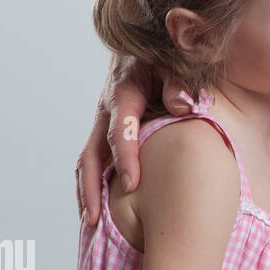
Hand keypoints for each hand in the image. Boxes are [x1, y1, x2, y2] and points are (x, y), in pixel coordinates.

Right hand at [76, 57, 190, 226]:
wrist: (142, 46)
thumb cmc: (164, 56)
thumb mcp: (175, 62)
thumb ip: (180, 82)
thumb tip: (183, 107)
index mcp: (124, 93)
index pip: (120, 131)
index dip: (126, 158)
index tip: (133, 185)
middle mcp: (107, 111)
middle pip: (92, 153)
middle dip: (92, 187)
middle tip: (97, 219)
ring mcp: (103, 122)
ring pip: (88, 160)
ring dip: (86, 191)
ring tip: (91, 223)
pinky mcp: (105, 129)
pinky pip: (95, 160)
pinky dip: (93, 184)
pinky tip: (99, 209)